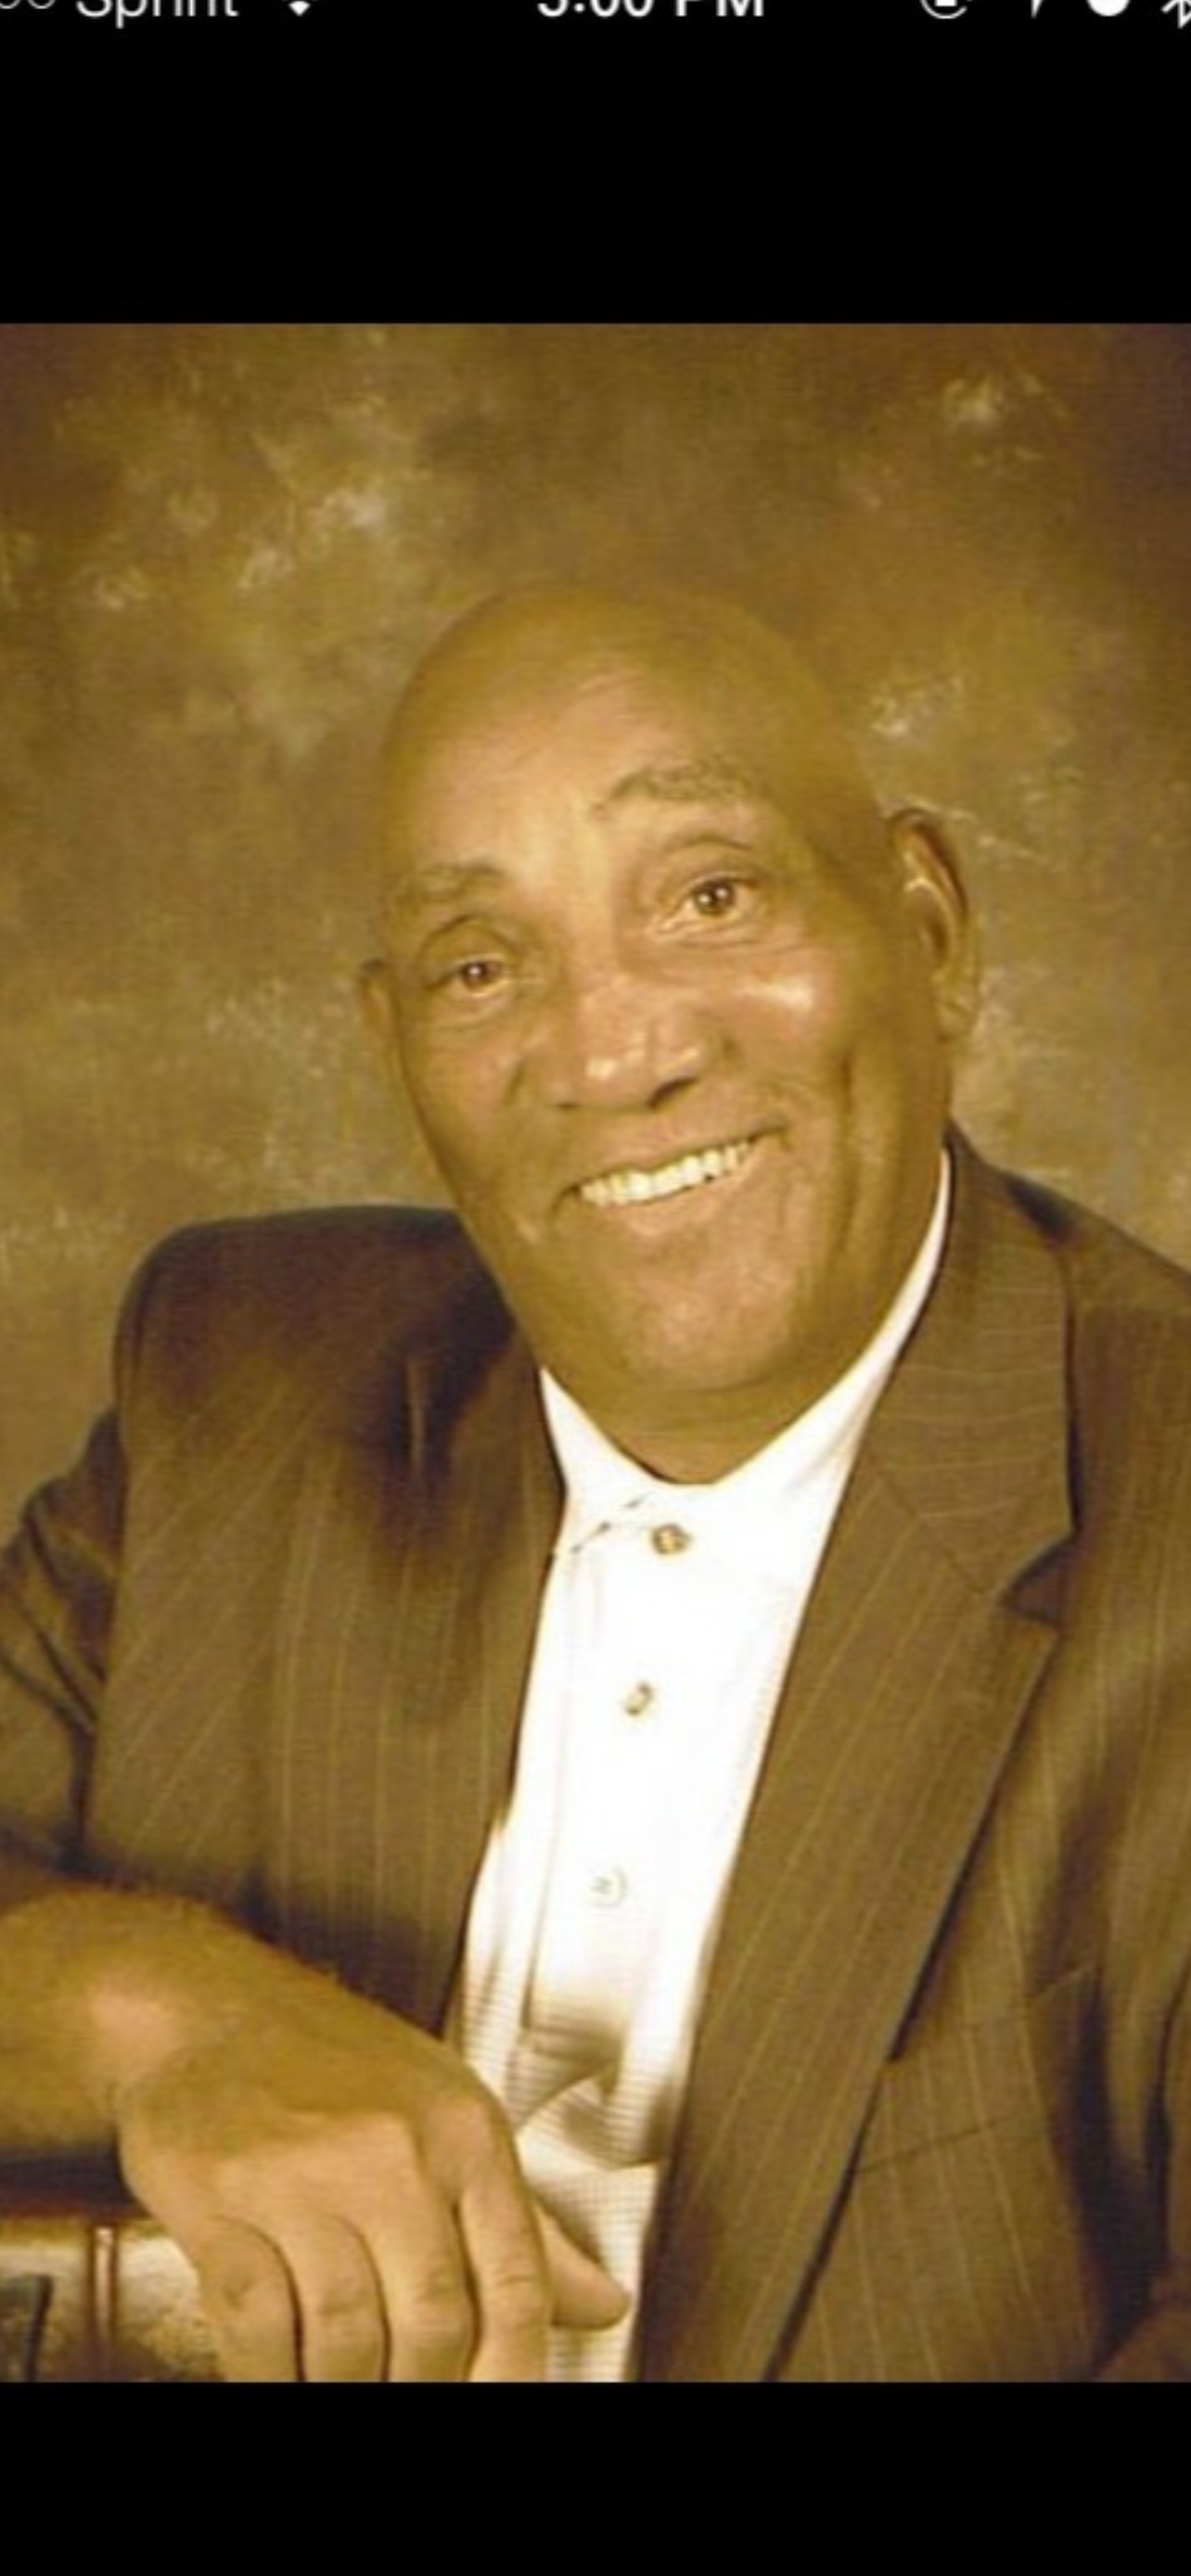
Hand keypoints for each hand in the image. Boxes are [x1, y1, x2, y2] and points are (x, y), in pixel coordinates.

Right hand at [114, 1981, 626, 2381]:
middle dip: (425, 2389)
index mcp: (464, 2132)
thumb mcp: (449, 2116)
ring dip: (347, 2388)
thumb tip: (603, 2305)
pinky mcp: (221, 2201)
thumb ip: (524, 2223)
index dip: (515, 2371)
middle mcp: (392, 2152)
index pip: (516, 2284)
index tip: (502, 2401)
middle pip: (432, 2325)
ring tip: (348, 2387)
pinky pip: (257, 2326)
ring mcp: (304, 2177)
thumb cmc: (335, 2061)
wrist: (208, 2007)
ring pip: (346, 2338)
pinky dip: (271, 2373)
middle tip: (413, 2394)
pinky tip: (282, 2373)